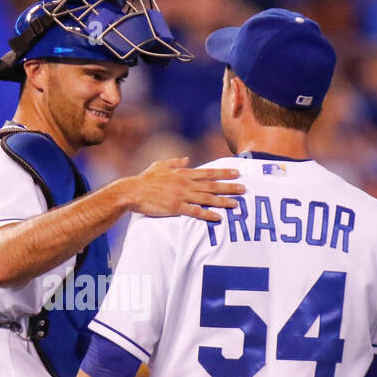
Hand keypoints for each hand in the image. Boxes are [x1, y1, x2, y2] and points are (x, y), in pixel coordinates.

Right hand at [117, 156, 242, 222]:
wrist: (133, 191)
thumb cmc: (145, 179)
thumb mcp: (160, 165)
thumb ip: (174, 162)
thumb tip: (186, 159)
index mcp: (183, 173)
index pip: (208, 172)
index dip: (224, 173)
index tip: (237, 172)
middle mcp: (185, 183)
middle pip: (212, 185)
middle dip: (229, 186)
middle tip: (244, 189)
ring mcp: (181, 195)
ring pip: (207, 198)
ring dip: (222, 201)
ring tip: (236, 204)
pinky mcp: (176, 208)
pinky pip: (195, 212)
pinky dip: (207, 214)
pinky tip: (218, 217)